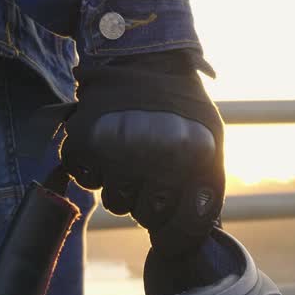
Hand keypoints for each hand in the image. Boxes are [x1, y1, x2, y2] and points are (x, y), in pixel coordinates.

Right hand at [60, 51, 224, 258]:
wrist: (143, 58)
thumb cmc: (182, 108)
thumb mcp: (212, 142)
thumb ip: (209, 188)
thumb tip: (205, 236)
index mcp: (194, 156)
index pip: (186, 224)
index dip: (179, 235)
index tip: (171, 235)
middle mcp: (155, 154)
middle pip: (148, 216)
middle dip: (151, 202)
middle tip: (153, 173)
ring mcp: (115, 148)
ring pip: (116, 203)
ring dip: (123, 187)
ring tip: (131, 155)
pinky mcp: (82, 143)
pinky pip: (87, 181)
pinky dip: (95, 171)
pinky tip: (107, 149)